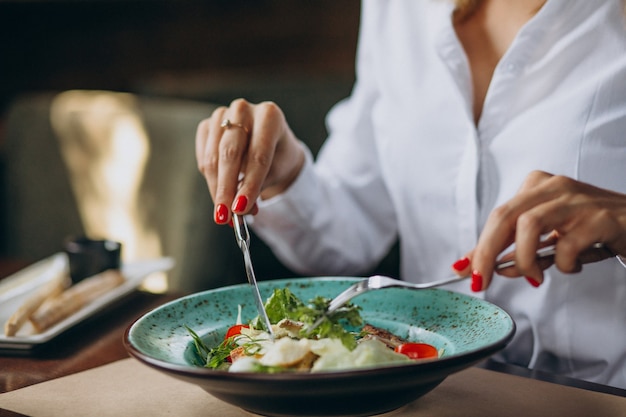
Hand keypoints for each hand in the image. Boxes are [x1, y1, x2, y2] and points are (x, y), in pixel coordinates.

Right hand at [195, 99, 305, 224]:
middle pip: (230, 153)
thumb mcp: (275, 172)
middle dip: (227, 189)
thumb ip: (258, 187)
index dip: (249, 184)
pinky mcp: (207, 125)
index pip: (258, 155)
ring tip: (223, 214)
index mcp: (270, 115)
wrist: (270, 143)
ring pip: (212, 158)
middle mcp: (244, 109)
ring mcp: (223, 114)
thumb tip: (240, 211)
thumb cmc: (276, 157)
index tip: (241, 209)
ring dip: (216, 189)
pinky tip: (219, 192)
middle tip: (224, 216)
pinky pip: (203, 157)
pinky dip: (209, 179)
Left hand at [451, 171, 625, 290]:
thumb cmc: (592, 229)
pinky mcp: (599, 218)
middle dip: (487, 253)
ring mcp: (576, 200)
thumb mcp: (549, 236)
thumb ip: (516, 249)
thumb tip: (481, 267)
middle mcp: (553, 187)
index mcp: (537, 187)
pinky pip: (567, 245)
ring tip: (535, 277)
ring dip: (524, 259)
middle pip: (505, 216)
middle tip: (483, 280)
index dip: (479, 246)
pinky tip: (572, 266)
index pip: (498, 216)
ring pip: (529, 225)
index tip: (465, 270)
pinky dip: (563, 264)